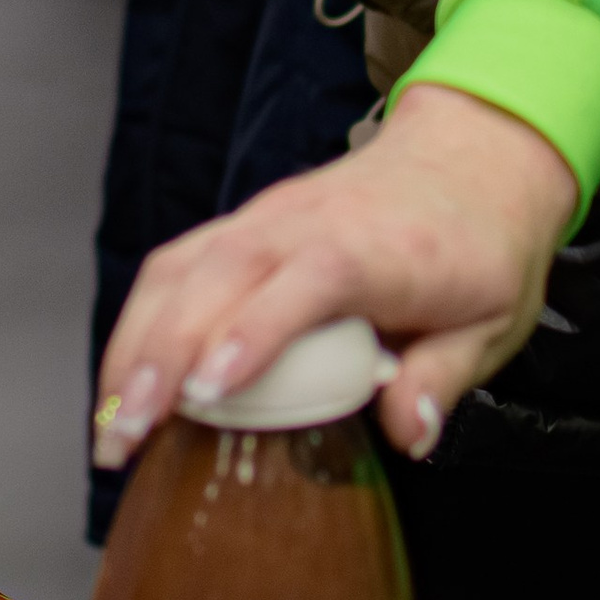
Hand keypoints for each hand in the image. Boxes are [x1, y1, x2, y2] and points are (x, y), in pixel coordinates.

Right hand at [91, 82, 577, 470]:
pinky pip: (172, 270)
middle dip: (157, 359)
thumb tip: (407, 434)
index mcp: (367, 249)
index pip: (298, 285)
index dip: (248, 334)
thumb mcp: (491, 322)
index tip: (206, 390)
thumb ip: (442, 378)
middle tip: (127, 438)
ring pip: (175, 274)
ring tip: (108, 425)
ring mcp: (260, 222)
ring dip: (132, 347)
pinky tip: (126, 382)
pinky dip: (139, 325)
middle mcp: (300, 226)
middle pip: (210, 280)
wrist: (469, 161)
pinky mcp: (239, 229)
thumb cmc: (477, 244)